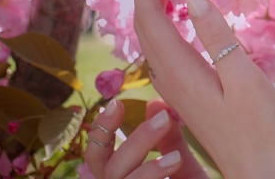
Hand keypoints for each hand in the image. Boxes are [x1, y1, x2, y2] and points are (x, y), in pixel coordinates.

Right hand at [83, 98, 207, 178]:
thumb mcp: (178, 167)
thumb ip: (167, 139)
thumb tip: (156, 103)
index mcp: (117, 177)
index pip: (96, 152)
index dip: (101, 128)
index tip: (117, 103)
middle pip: (104, 164)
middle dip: (135, 139)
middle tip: (165, 118)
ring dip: (148, 166)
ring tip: (177, 156)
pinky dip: (153, 178)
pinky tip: (175, 166)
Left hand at [130, 0, 274, 178]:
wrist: (258, 171)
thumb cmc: (259, 129)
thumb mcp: (245, 80)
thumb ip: (219, 39)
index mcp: (182, 72)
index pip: (151, 20)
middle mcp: (172, 80)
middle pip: (146, 28)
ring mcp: (179, 90)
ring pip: (154, 41)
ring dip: (153, 8)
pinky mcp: (189, 96)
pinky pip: (167, 53)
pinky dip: (166, 27)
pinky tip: (180, 21)